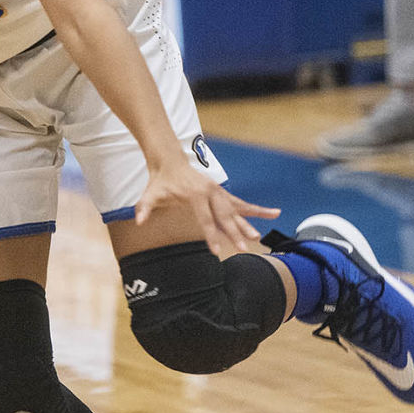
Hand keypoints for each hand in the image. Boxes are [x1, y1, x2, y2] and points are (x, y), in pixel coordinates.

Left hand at [135, 156, 278, 259]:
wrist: (170, 161)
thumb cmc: (161, 182)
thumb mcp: (151, 194)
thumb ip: (145, 207)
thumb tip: (139, 220)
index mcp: (196, 194)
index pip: (205, 219)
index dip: (211, 236)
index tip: (217, 251)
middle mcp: (211, 192)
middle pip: (225, 216)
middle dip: (234, 233)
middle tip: (244, 248)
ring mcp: (219, 192)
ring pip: (237, 211)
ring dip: (249, 224)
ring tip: (260, 237)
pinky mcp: (223, 194)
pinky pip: (242, 204)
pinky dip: (257, 210)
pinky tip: (274, 213)